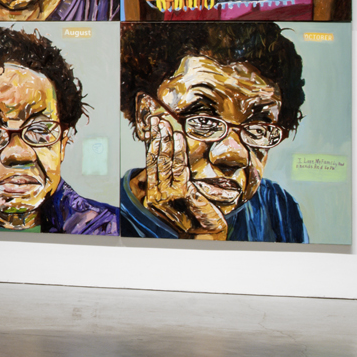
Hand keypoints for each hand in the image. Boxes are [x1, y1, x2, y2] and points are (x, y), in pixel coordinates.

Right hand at [137, 101, 226, 238]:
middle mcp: (158, 193)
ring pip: (165, 162)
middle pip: (156, 160)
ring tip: (166, 126)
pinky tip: (178, 139)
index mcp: (155, 193)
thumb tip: (173, 163)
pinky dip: (178, 152)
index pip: (151, 164)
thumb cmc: (195, 218)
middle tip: (157, 121)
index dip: (152, 145)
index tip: (152, 129)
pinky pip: (178, 168)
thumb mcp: (182, 199)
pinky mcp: (181, 193)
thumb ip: (175, 183)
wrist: (204, 235)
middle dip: (157, 139)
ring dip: (165, 142)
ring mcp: (168, 193)